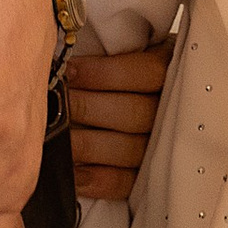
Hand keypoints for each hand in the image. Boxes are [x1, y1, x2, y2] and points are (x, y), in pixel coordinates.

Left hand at [68, 39, 171, 201]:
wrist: (148, 97)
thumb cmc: (127, 64)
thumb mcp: (132, 45)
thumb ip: (111, 47)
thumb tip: (68, 54)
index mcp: (172, 70)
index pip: (148, 72)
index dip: (105, 73)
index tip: (71, 71)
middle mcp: (172, 111)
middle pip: (134, 114)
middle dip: (87, 107)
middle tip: (55, 102)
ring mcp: (162, 146)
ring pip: (128, 149)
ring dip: (86, 143)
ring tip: (55, 134)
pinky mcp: (147, 175)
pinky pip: (125, 182)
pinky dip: (97, 179)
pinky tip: (73, 173)